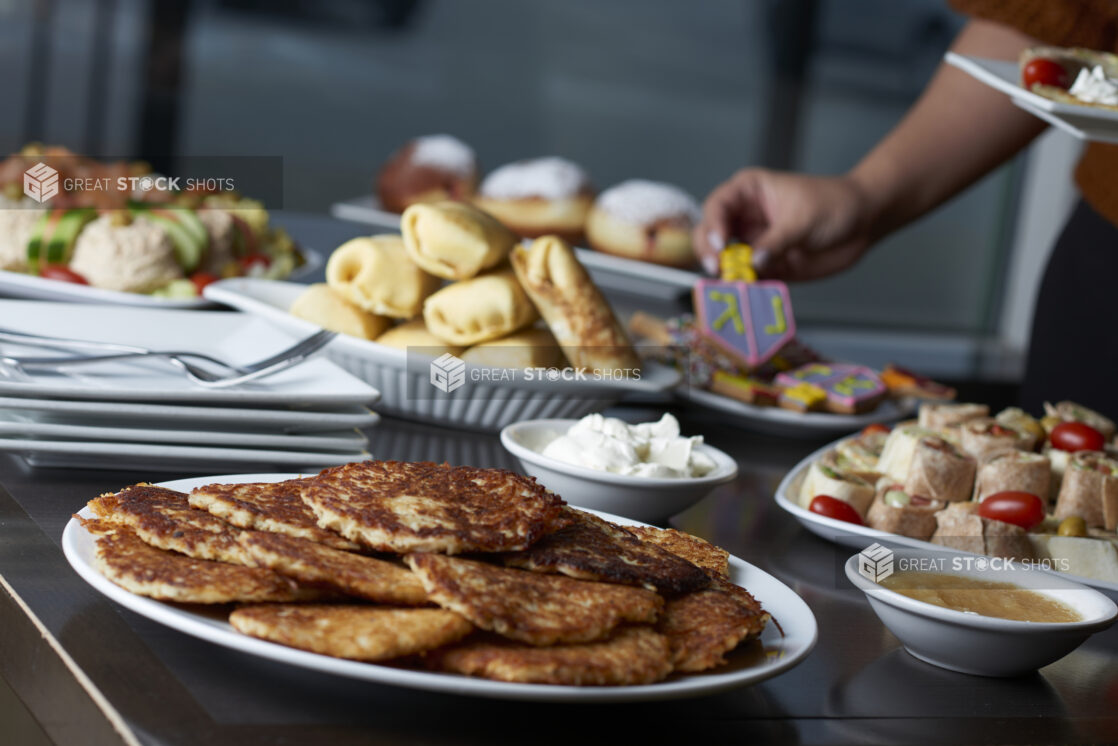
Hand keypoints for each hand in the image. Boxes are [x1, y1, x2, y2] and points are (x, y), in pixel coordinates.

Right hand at [693, 168, 874, 280]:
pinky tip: (749, 292)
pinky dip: (745, 287)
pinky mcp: (766, 265)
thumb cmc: (834, 204)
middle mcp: (745, 217)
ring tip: (734, 283)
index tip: (721, 245)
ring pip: (725, 259)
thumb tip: (752, 262)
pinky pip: (747, 278)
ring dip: (725, 273)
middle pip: (711, 234)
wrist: (863, 222)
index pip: (718, 206)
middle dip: (710, 251)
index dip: (714, 225)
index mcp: (749, 192)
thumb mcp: (803, 219)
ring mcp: (753, 243)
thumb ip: (776, 242)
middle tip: (717, 268)